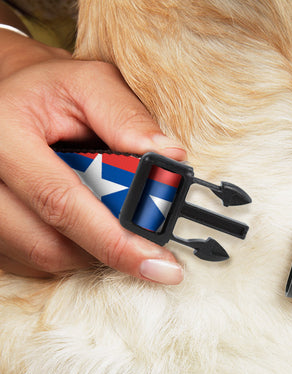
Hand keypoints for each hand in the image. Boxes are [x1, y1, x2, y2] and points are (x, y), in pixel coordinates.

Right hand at [0, 30, 185, 282]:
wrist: (8, 98)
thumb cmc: (51, 90)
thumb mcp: (90, 85)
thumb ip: (128, 118)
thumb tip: (171, 157)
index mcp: (3, 135)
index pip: (62, 203)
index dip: (115, 242)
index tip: (160, 266)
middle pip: (50, 244)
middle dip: (108, 250)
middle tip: (148, 246)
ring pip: (43, 258)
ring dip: (90, 250)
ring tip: (110, 220)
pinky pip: (32, 261)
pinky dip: (70, 251)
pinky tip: (83, 225)